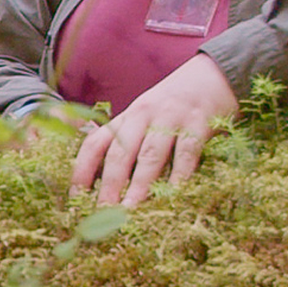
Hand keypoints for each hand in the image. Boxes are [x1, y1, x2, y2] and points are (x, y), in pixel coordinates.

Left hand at [71, 56, 238, 205]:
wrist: (212, 75)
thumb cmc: (173, 107)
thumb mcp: (144, 118)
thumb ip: (126, 143)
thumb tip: (101, 183)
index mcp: (125, 117)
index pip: (94, 143)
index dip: (81, 170)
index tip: (75, 197)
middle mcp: (143, 115)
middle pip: (120, 152)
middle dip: (109, 184)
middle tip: (102, 211)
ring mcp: (170, 118)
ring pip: (150, 154)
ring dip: (139, 184)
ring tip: (131, 209)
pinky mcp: (198, 122)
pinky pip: (187, 151)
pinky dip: (180, 174)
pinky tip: (173, 194)